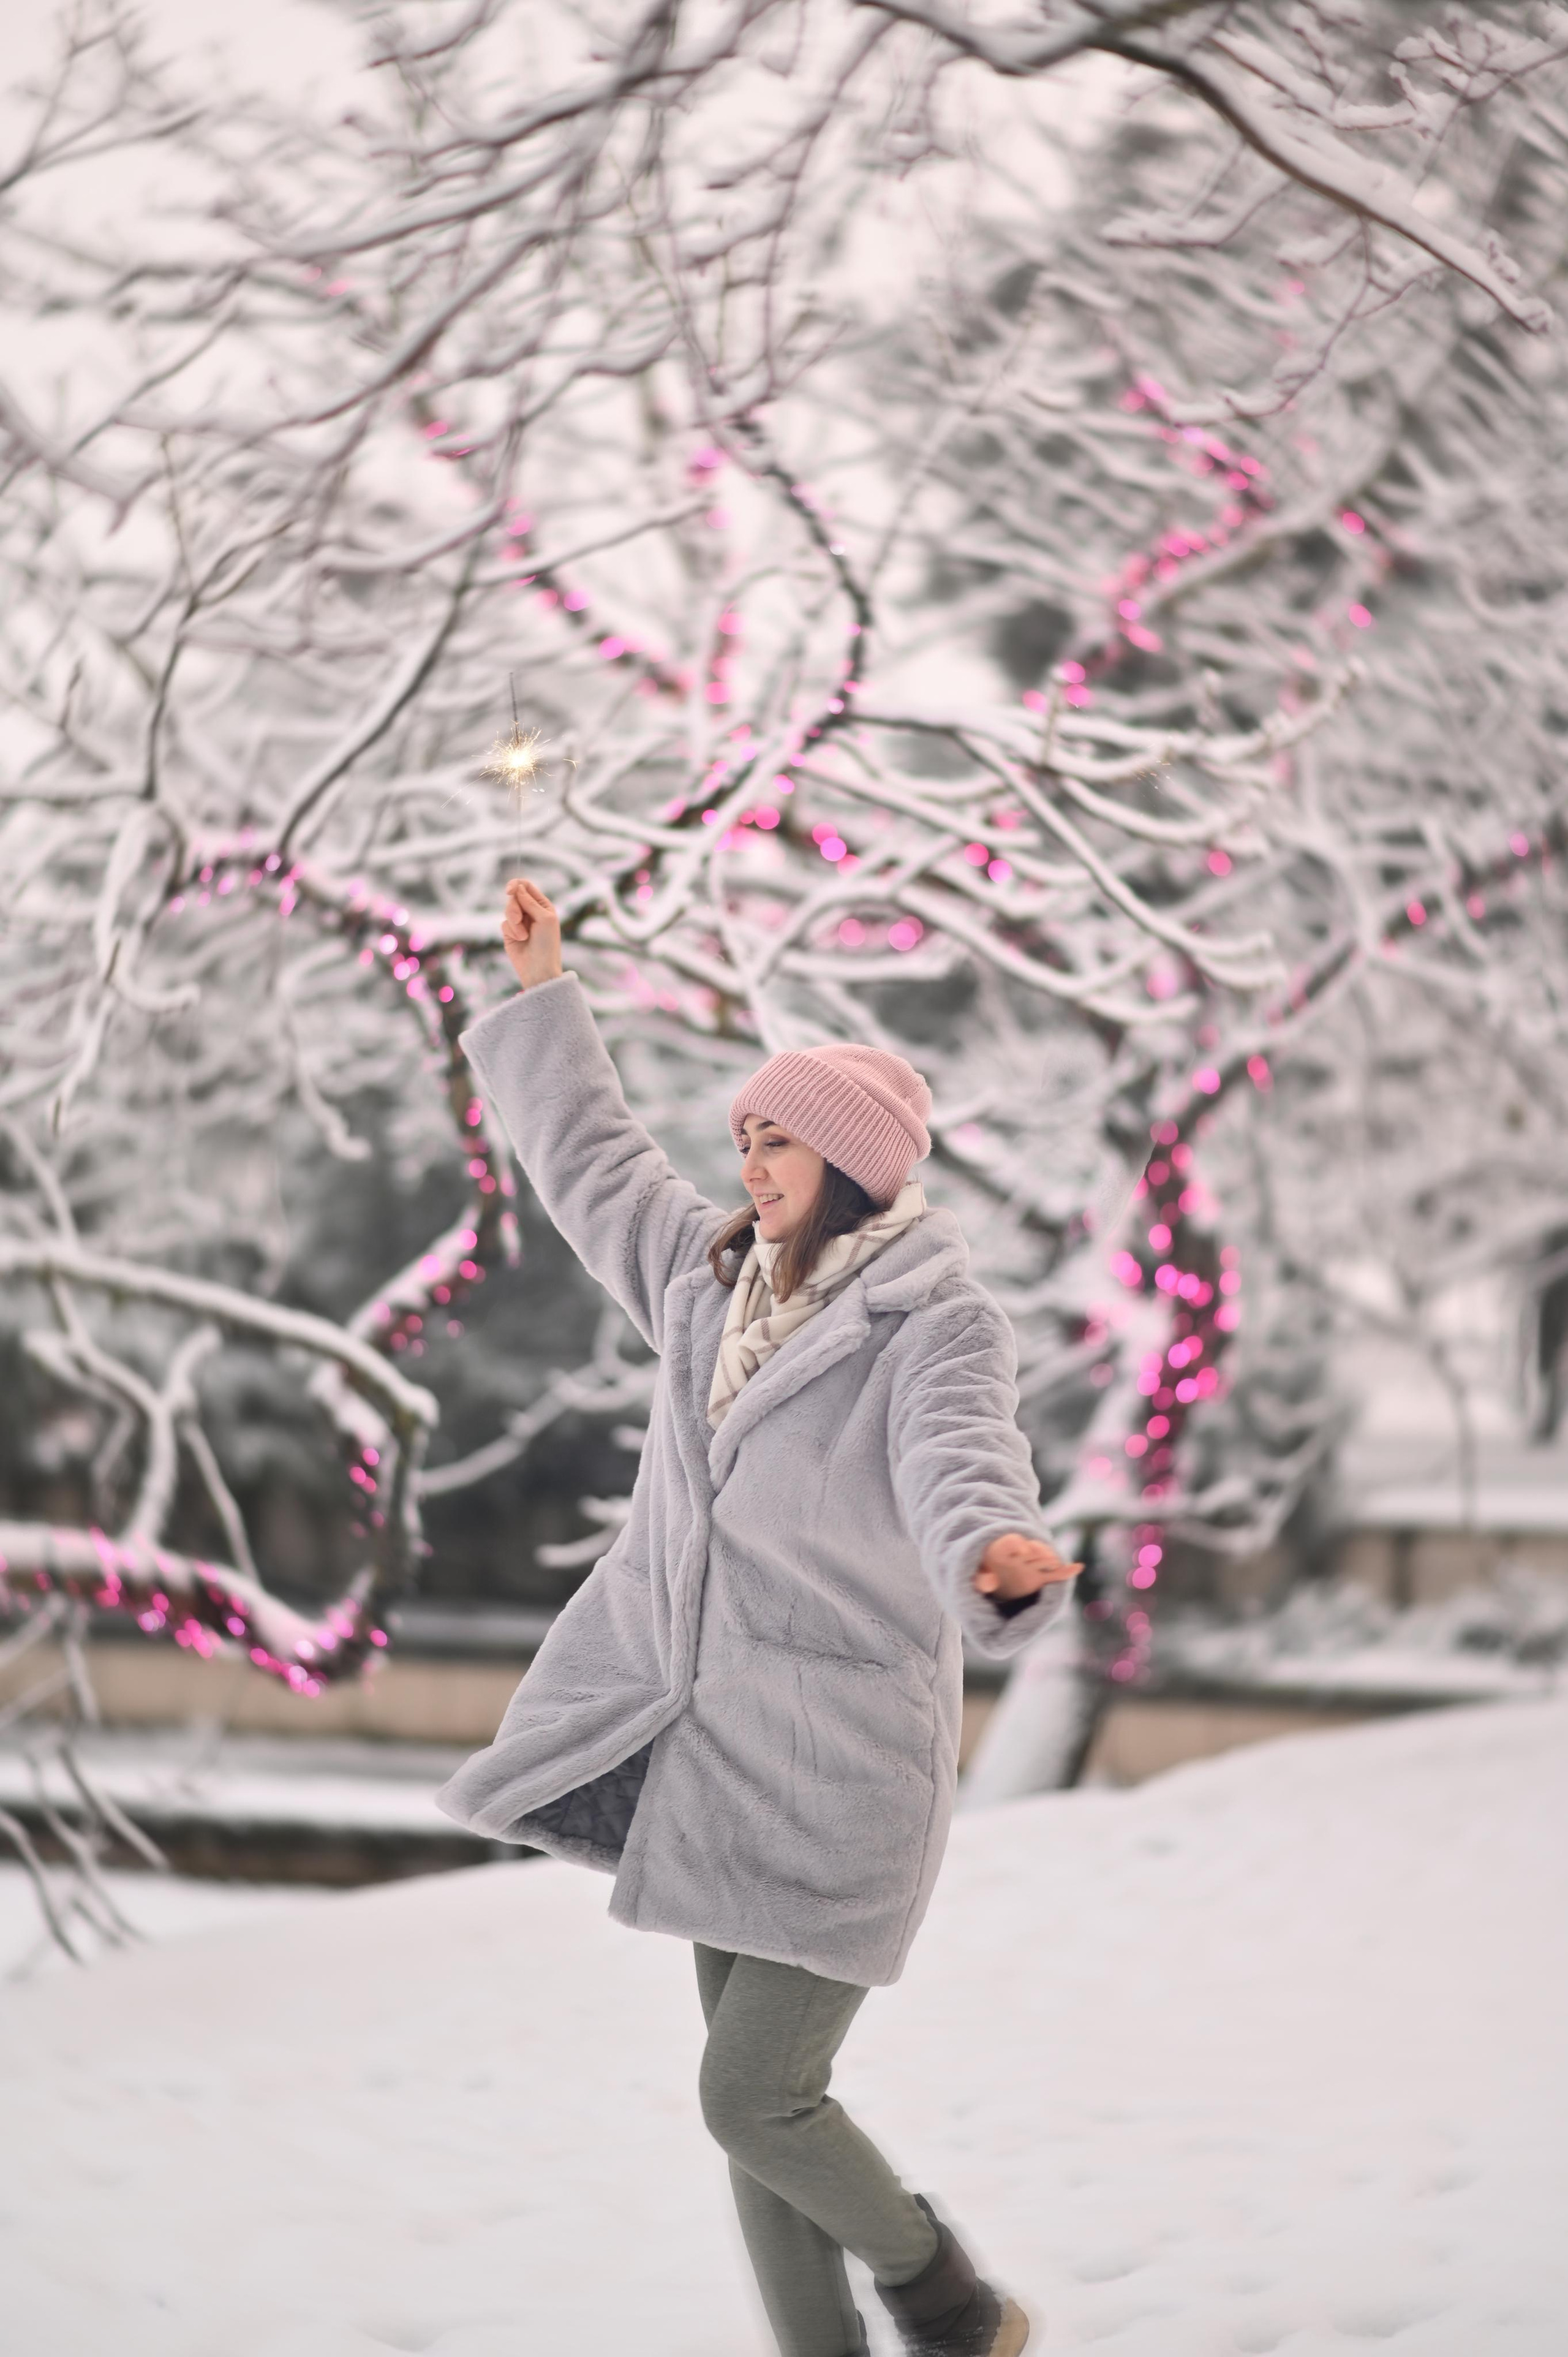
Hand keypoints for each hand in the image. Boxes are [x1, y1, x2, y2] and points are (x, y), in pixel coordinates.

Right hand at [502, 876, 563, 991]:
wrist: (539, 968)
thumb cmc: (547, 944)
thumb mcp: (544, 918)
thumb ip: (530, 901)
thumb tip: (517, 887)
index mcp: (542, 906)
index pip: (526, 886)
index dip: (516, 884)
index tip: (510, 890)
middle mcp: (531, 912)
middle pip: (514, 896)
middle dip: (514, 907)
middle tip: (519, 919)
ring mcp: (520, 922)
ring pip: (507, 909)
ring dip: (514, 921)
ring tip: (523, 935)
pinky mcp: (510, 933)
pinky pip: (504, 923)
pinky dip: (512, 930)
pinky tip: (521, 940)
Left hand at [973, 1532, 1081, 1602]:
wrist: (988, 1576)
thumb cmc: (979, 1573)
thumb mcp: (974, 1576)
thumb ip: (980, 1579)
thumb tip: (990, 1582)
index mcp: (1000, 1549)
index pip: (1010, 1542)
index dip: (1017, 1545)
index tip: (1023, 1550)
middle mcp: (1018, 1555)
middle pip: (1031, 1550)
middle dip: (1038, 1552)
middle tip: (1043, 1555)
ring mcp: (1029, 1565)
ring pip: (1043, 1559)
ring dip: (1049, 1559)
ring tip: (1054, 1562)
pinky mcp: (1037, 1578)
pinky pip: (1053, 1574)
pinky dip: (1065, 1571)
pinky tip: (1078, 1567)